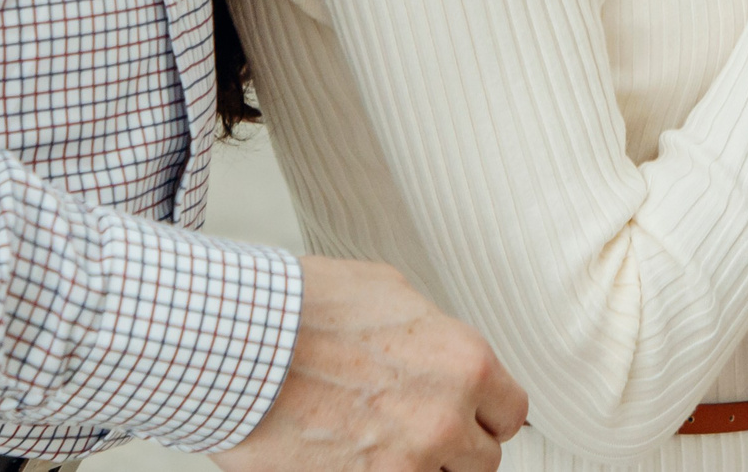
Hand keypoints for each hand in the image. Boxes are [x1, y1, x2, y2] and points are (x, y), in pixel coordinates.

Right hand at [214, 257, 527, 471]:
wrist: (236, 343)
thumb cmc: (301, 309)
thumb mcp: (390, 292)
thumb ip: (433, 333)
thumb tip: (445, 355)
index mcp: (464, 364)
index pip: (511, 414)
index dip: (486, 415)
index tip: (469, 416)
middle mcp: (443, 420)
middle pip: (481, 462)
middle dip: (453, 447)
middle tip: (416, 431)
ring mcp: (402, 465)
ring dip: (417, 468)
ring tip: (381, 444)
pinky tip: (354, 458)